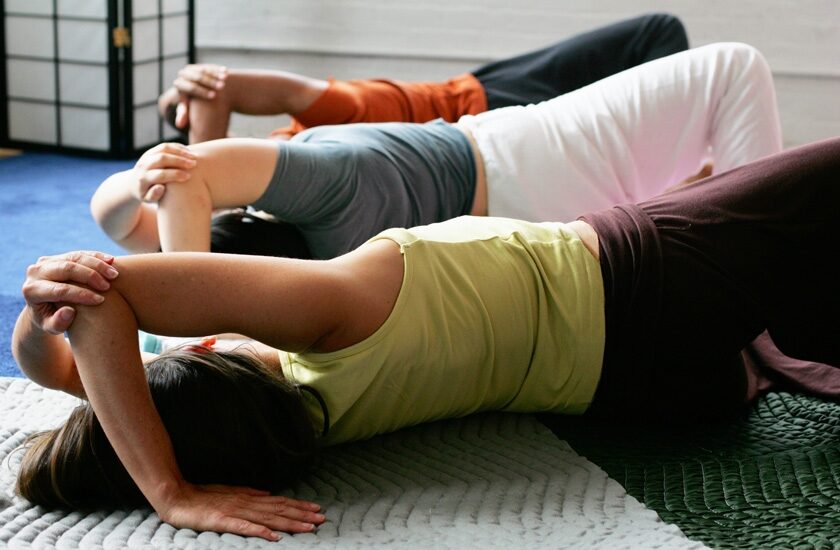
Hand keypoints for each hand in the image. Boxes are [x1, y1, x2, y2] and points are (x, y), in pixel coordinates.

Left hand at [22, 251, 118, 333]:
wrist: (45, 306)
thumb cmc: (51, 319)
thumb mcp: (51, 327)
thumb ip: (58, 323)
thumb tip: (69, 311)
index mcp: (31, 290)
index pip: (59, 289)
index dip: (81, 294)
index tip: (100, 301)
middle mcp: (36, 272)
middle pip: (66, 269)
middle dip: (90, 276)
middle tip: (108, 286)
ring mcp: (48, 261)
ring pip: (75, 257)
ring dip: (97, 265)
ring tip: (115, 274)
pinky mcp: (60, 256)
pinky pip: (80, 253)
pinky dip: (97, 257)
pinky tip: (111, 261)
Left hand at [132, 143, 196, 202]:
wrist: (134, 183)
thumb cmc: (146, 193)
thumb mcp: (148, 199)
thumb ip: (153, 195)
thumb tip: (161, 187)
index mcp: (143, 178)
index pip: (160, 174)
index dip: (175, 175)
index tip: (188, 177)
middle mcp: (143, 165)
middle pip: (162, 158)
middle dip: (179, 161)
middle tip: (193, 164)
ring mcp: (147, 156)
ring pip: (164, 148)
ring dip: (180, 151)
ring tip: (194, 156)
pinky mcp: (151, 151)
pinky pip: (165, 146)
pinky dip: (178, 147)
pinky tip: (189, 152)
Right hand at [159, 483, 325, 540]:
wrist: (178, 496)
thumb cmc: (203, 496)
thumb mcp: (230, 491)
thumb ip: (250, 493)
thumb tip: (268, 493)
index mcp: (249, 497)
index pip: (280, 502)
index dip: (299, 506)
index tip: (316, 510)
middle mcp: (247, 502)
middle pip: (280, 510)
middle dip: (302, 515)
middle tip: (322, 519)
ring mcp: (236, 511)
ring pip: (269, 518)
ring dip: (290, 523)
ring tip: (308, 527)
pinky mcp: (224, 520)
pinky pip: (245, 527)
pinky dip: (261, 532)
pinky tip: (275, 536)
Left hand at [172, 64, 227, 128]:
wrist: (197, 92)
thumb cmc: (193, 105)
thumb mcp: (189, 109)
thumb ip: (184, 115)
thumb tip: (179, 125)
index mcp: (179, 84)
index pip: (190, 87)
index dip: (202, 92)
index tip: (214, 97)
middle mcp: (184, 74)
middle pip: (197, 77)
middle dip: (210, 82)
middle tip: (221, 87)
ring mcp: (192, 68)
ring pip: (204, 70)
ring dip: (215, 75)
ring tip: (226, 80)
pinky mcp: (200, 65)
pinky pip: (209, 66)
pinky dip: (217, 70)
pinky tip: (226, 73)